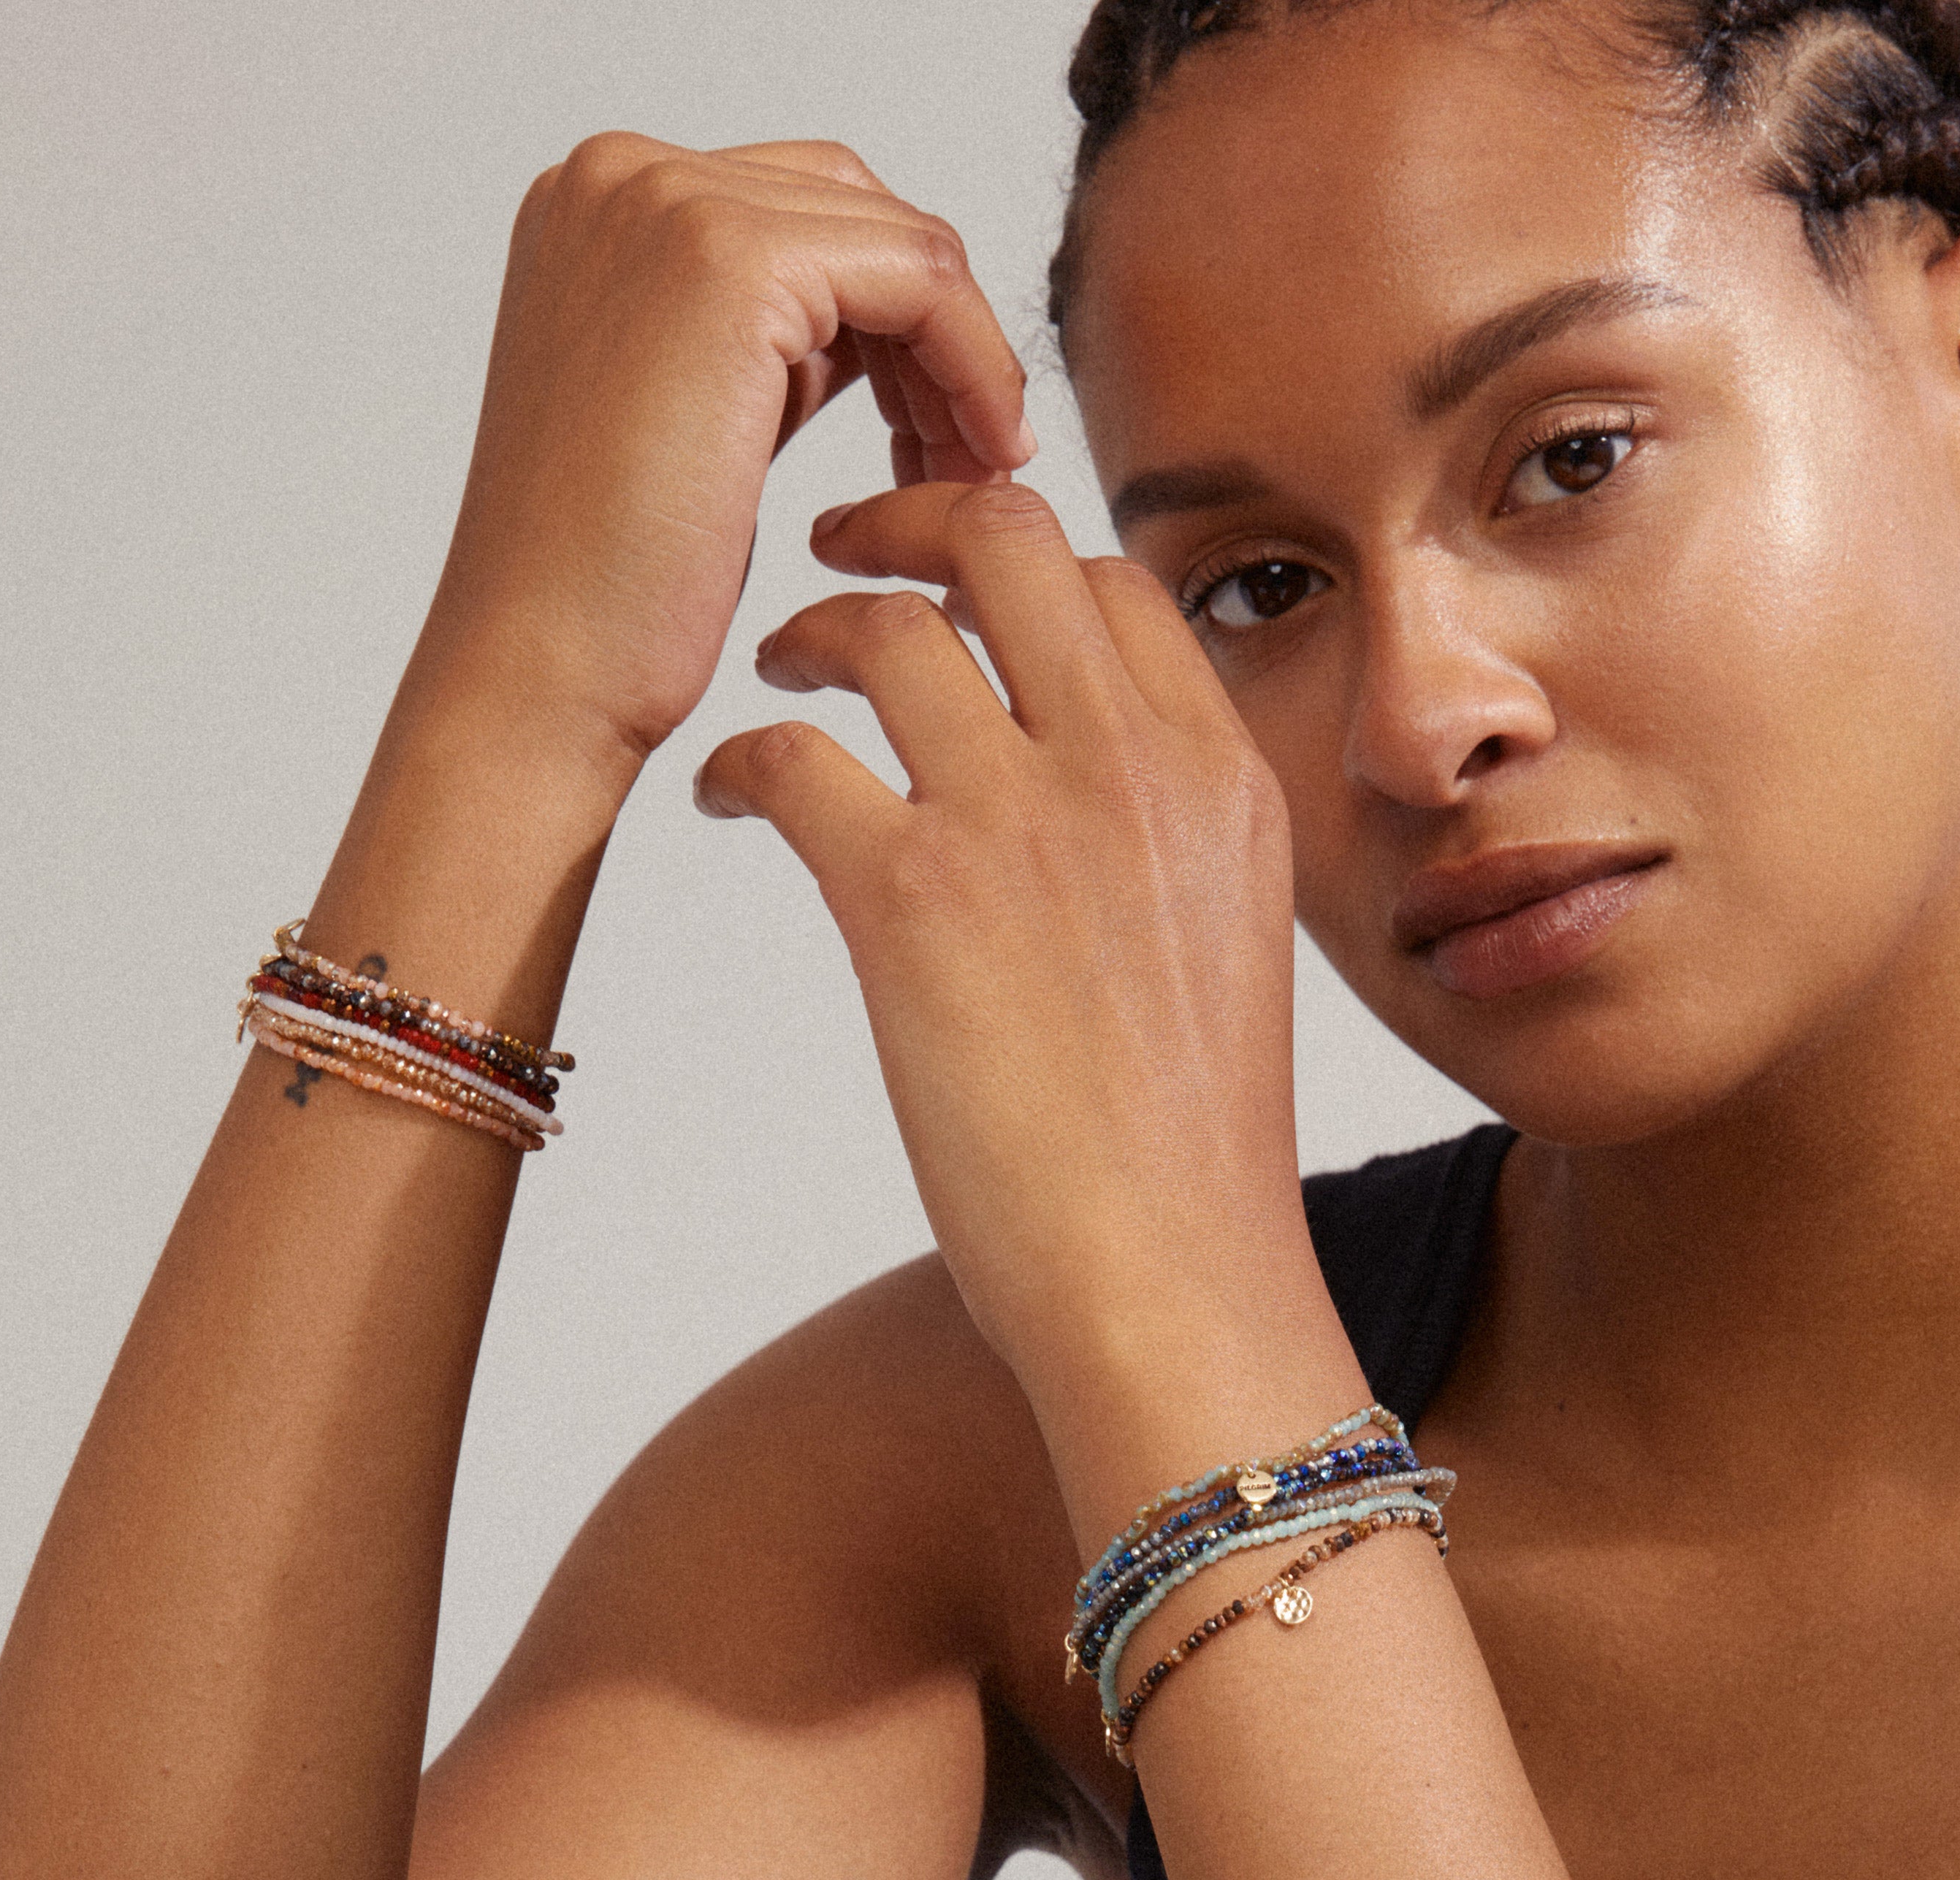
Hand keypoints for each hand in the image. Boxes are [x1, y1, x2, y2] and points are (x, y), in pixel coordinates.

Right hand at [409, 135, 1036, 770]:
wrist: (548, 666)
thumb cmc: (615, 591)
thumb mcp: (703, 426)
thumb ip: (772, 352)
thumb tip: (883, 339)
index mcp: (602, 207)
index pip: (810, 212)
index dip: (901, 326)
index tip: (942, 440)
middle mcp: (623, 178)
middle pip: (860, 209)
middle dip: (937, 336)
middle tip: (974, 462)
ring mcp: (667, 204)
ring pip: (902, 240)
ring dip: (966, 360)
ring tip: (976, 480)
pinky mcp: (729, 264)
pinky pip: (923, 280)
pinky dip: (976, 366)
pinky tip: (982, 463)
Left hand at [694, 483, 1332, 1458]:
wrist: (1177, 1280)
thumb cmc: (1192, 1158)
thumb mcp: (1226, 951)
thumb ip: (1167, 843)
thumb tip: (1088, 805)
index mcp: (1225, 778)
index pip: (1116, 582)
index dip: (1020, 560)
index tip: (962, 593)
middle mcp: (1135, 768)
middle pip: (1006, 541)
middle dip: (907, 520)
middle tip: (844, 556)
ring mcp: (1025, 822)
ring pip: (889, 623)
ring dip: (810, 626)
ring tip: (778, 672)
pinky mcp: (913, 900)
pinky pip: (792, 754)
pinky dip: (741, 758)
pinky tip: (734, 800)